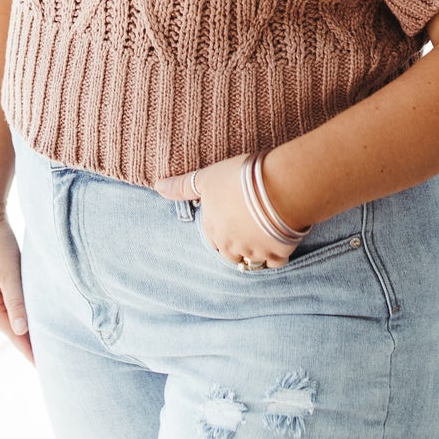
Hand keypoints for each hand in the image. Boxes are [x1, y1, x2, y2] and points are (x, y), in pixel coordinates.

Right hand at [0, 208, 34, 361]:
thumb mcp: (8, 272)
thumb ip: (16, 300)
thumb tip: (21, 331)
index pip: (12, 332)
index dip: (27, 348)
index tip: (42, 366)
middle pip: (11, 327)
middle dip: (27, 343)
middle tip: (48, 361)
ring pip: (12, 315)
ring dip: (26, 327)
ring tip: (44, 342)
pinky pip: (12, 301)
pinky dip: (24, 311)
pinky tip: (34, 315)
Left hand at [153, 153, 299, 268]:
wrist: (277, 185)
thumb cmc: (240, 177)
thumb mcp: (207, 177)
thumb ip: (182, 186)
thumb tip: (157, 186)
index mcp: (212, 228)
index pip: (212, 238)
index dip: (222, 228)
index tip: (233, 216)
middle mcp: (229, 245)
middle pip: (230, 254)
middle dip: (237, 244)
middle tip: (250, 224)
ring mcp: (252, 252)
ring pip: (252, 260)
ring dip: (256, 250)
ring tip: (266, 231)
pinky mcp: (276, 253)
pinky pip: (275, 262)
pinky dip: (277, 254)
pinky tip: (281, 238)